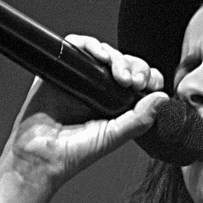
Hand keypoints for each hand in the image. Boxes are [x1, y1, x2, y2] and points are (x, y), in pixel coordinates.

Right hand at [0, 35, 168, 190]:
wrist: (40, 157)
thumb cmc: (74, 153)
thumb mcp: (114, 136)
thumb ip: (139, 119)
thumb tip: (162, 98)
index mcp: (115, 104)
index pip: (138, 80)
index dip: (148, 76)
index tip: (152, 83)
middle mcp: (98, 89)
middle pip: (124, 62)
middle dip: (136, 66)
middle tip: (135, 81)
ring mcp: (79, 78)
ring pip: (103, 52)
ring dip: (116, 57)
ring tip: (121, 75)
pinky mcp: (60, 69)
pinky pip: (76, 46)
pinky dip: (90, 45)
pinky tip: (100, 56)